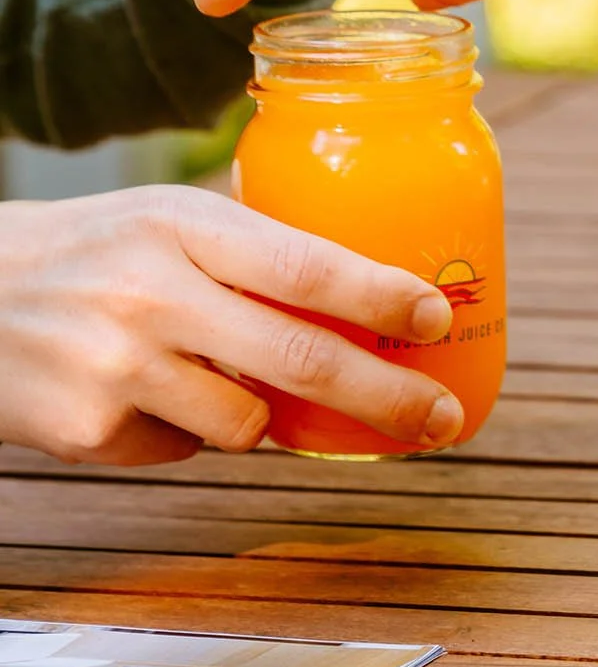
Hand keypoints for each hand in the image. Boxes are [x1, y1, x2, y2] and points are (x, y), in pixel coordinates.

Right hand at [0, 186, 460, 465]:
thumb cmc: (90, 251)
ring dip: (263, 413)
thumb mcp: (168, 217)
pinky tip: (146, 392)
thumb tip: (384, 274)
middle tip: (440, 419)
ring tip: (217, 373)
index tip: (436, 318)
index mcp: (181, 224)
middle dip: (388, 397)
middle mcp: (151, 293)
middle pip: (302, 359)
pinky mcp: (89, 432)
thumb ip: (258, 243)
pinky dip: (190, 430)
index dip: (382, 296)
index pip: (305, 265)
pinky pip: (189, 449)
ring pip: (251, 422)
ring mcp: (117, 368)